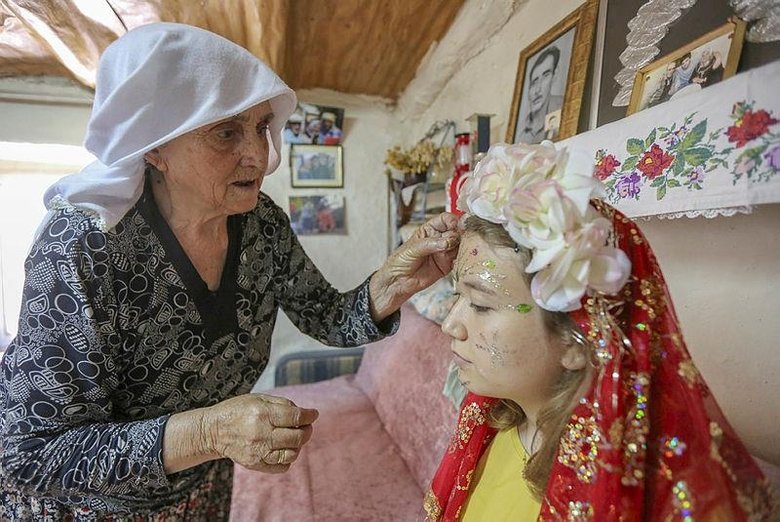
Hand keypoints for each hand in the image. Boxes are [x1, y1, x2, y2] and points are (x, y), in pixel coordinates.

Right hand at [204, 393, 318, 472]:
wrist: (213, 431)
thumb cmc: (237, 410)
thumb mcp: (258, 398)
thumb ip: (282, 404)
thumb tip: (303, 413)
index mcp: (262, 414)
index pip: (296, 417)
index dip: (309, 416)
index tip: (314, 414)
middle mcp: (261, 434)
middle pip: (297, 437)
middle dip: (307, 431)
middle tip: (306, 426)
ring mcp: (258, 452)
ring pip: (291, 454)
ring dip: (298, 445)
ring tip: (294, 438)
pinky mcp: (255, 464)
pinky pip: (281, 467)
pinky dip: (288, 459)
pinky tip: (284, 449)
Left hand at [369, 212, 459, 320]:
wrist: (398, 282)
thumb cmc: (400, 261)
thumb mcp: (413, 249)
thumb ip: (430, 244)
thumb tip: (447, 241)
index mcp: (429, 230)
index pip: (445, 219)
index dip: (452, 221)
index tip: (455, 226)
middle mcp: (439, 239)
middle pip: (456, 232)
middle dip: (458, 236)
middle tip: (454, 242)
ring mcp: (444, 252)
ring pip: (460, 246)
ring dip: (461, 248)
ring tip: (454, 252)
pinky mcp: (447, 265)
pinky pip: (459, 260)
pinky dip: (461, 259)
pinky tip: (457, 260)